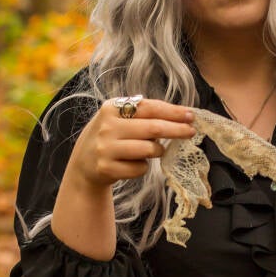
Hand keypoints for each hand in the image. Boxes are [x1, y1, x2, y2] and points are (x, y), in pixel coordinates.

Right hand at [66, 98, 195, 190]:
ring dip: (158, 151)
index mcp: (111, 108)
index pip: (149, 107)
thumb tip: (181, 116)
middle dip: (176, 130)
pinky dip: (143, 167)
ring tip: (154, 151)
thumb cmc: (110, 137)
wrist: (83, 164)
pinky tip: (133, 164)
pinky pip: (140, 169)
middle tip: (191, 132)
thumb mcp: (118, 119)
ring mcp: (106, 148)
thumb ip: (143, 114)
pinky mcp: (107, 168)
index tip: (191, 116)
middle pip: (153, 128)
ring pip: (149, 150)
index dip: (173, 112)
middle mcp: (107, 127)